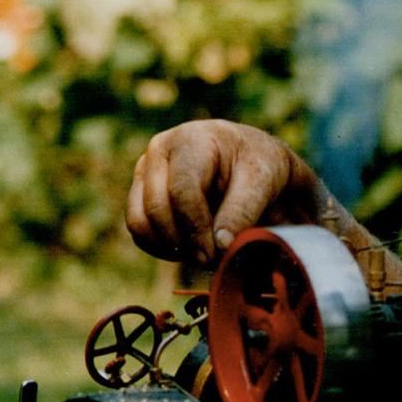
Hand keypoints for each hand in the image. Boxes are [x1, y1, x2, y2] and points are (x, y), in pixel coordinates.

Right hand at [126, 119, 332, 263]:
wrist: (252, 164)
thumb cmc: (259, 168)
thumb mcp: (262, 182)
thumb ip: (242, 211)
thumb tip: (220, 246)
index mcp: (192, 140)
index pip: (182, 192)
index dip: (196, 228)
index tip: (215, 254)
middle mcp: (160, 151)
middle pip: (156, 209)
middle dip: (184, 242)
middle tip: (212, 260)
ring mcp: (145, 171)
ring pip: (139, 222)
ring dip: (170, 247)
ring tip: (204, 254)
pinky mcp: (140, 193)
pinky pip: (139, 231)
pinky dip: (161, 248)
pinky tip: (191, 248)